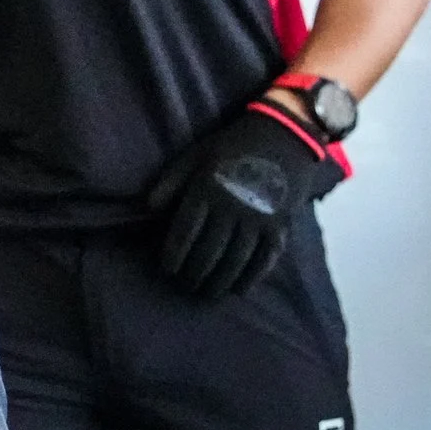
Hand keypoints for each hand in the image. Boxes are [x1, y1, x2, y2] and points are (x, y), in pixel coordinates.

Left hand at [151, 100, 341, 299]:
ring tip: (207, 292)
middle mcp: (232, 208)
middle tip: (185, 285)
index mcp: (207, 190)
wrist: (282, 136)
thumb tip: (149, 208)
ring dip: (219, 281)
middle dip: (194, 273)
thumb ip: (171, 182)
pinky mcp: (281, 226)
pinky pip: (265, 260)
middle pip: (209, 251)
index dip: (174, 255)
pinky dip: (252, 278)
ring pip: (235, 260)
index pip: (185, 232)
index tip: (167, 269)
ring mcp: (259, 219)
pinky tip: (239, 289)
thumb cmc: (230, 147)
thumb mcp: (194, 156)